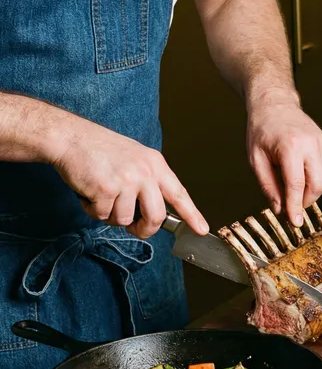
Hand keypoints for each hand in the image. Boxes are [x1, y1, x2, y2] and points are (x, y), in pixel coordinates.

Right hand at [51, 118, 207, 239]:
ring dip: (110, 215)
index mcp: (155, 165)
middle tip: (135, 228)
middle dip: (145, 229)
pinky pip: (102, 215)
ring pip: (124, 219)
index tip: (202, 230)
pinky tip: (88, 192)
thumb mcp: (136, 158)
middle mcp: (145, 172)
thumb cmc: (101, 150)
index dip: (192, 215)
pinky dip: (92, 210)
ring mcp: (126, 181)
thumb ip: (149, 181)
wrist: (71, 138)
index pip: (179, 194)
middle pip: (156, 216)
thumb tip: (154, 212)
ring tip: (102, 196)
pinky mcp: (106, 189)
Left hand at [246, 94, 321, 225]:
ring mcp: (321, 143)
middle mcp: (310, 144)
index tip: (295, 221)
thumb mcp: (255, 159)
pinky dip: (311, 175)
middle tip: (293, 206)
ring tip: (290, 180)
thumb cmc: (261, 130)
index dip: (296, 206)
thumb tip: (280, 208)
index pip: (296, 184)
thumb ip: (268, 185)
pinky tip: (298, 166)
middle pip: (318, 184)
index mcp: (290, 146)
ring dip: (307, 188)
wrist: (275, 103)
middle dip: (307, 201)